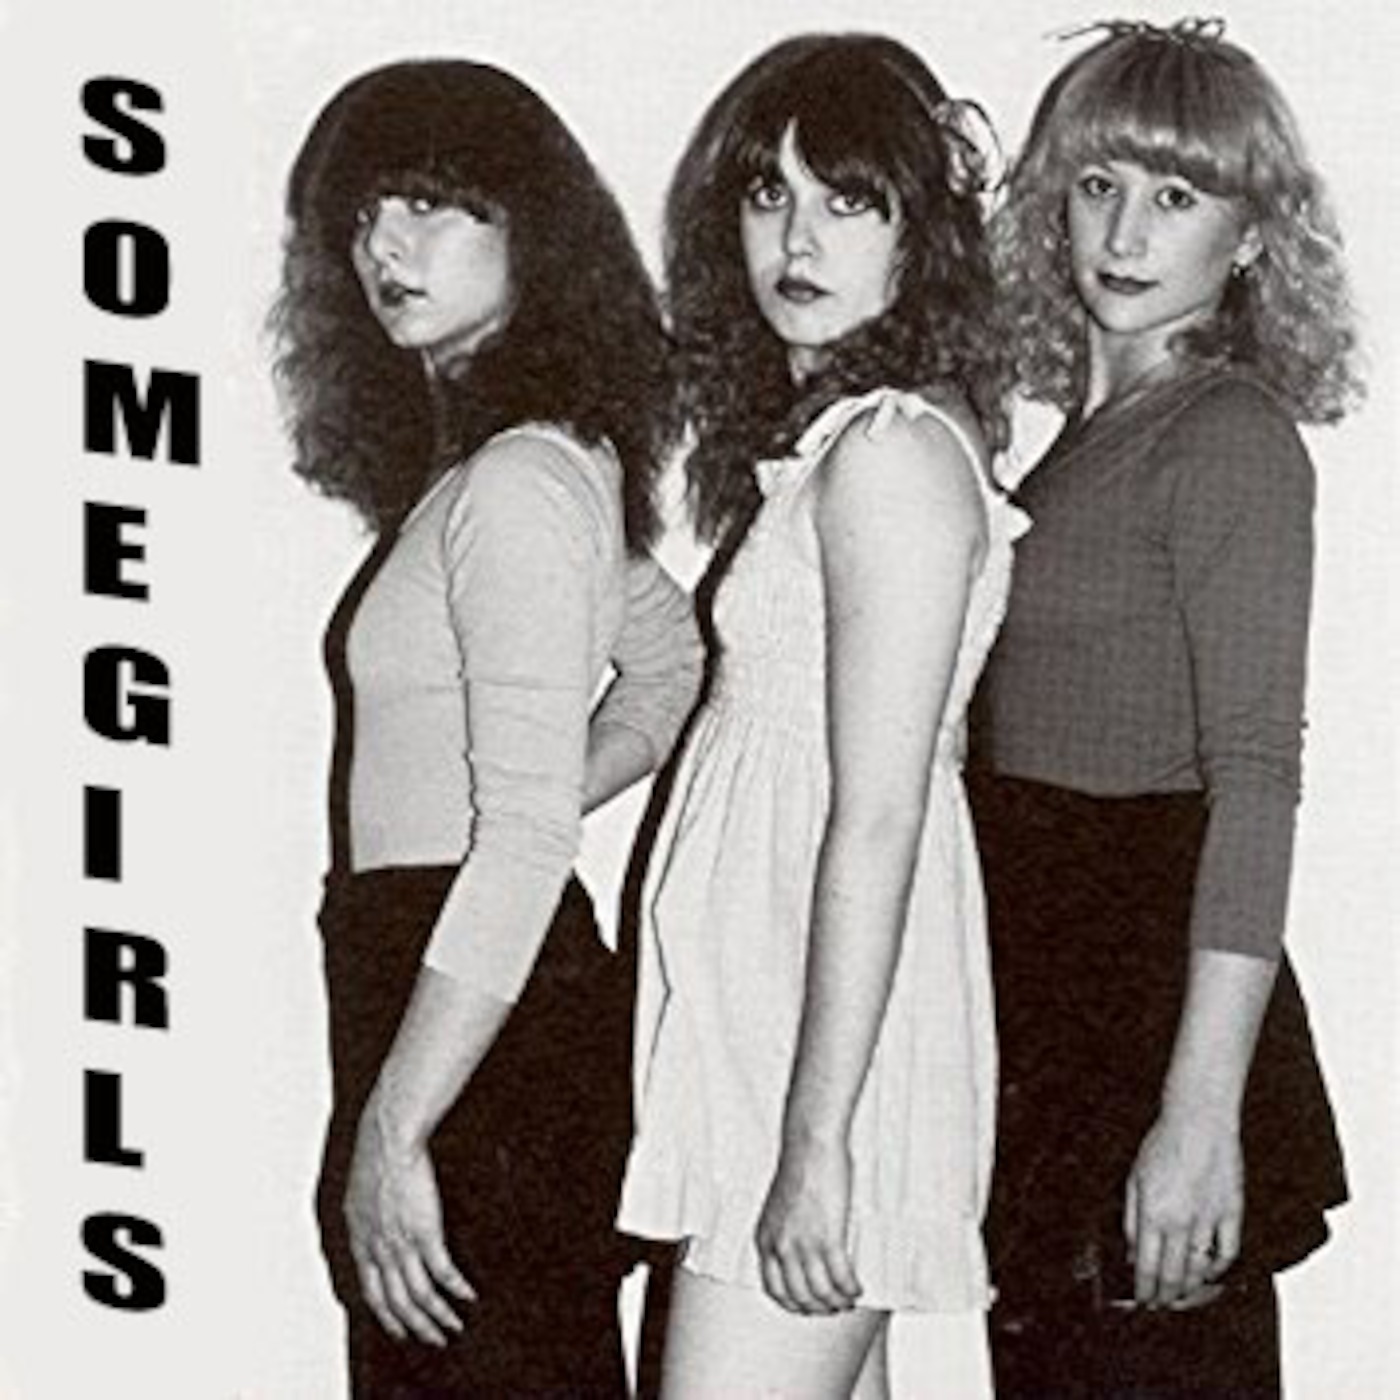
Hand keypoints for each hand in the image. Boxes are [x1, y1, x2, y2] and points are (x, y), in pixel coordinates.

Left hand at [345, 1103, 475, 1344]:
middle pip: (396, 1303)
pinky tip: (468, 1296)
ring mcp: (401, 1244)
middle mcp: (378, 1250)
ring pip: (418, 1296)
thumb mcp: (360, 1193)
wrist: (388, 1137)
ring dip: (437, 1317)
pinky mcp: (425, 1232)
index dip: (387, 1316)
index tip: (400, 1328)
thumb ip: (365, 1217)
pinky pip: (442, 1272)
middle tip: (433, 1338)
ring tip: (453, 1327)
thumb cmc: (377, 1153)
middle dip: (416, 1327)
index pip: (371, 1293)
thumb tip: (370, 1224)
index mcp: (360, 1240)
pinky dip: (455, 1289)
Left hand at [755, 1136, 862, 1314]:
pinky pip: (841, 1277)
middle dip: (817, 1307)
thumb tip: (798, 1253)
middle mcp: (781, 1245)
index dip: (792, 1304)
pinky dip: (850, 1288)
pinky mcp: (828, 1236)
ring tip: (847, 1300)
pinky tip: (857, 1288)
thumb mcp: (779, 1208)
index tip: (806, 1306)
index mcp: (765, 1238)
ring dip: (836, 1302)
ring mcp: (804, 1243)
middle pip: (799, 1296)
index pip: (774, 1289)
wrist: (810, 1144)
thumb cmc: (798, 1167)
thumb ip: (783, 1232)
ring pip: (821, 1292)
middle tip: (832, 1307)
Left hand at [1123, 1109, 1242, 1308]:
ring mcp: (1209, 1220)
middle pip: (1174, 1275)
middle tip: (1160, 1306)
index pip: (1147, 1266)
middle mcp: (1181, 1222)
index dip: (1143, 1290)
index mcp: (1154, 1213)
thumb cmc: (1164, 1144)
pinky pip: (1228, 1252)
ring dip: (1190, 1290)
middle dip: (1165, 1297)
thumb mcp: (1134, 1179)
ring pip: (1200, 1270)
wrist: (1199, 1122)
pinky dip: (1219, 1269)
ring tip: (1181, 1297)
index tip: (1141, 1301)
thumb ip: (1132, 1220)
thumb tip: (1133, 1252)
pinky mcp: (1232, 1213)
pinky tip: (1209, 1274)